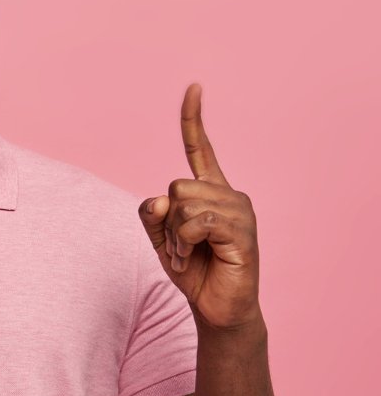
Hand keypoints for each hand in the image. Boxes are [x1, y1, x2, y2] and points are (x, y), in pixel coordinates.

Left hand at [138, 84, 261, 330]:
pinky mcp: (243, 232)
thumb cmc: (193, 270)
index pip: (199, 148)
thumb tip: (161, 198)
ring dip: (175, 237)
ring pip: (183, 204)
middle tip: (181, 247)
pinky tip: (198, 258)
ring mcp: (239, 211)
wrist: (216, 308)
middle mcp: (229, 194)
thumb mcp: (160, 238)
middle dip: (167, 222)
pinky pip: (196, 223)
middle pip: (175, 186)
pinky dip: (185, 244)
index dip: (193, 118)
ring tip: (191, 255)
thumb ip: (152, 213)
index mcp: (209, 191)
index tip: (194, 87)